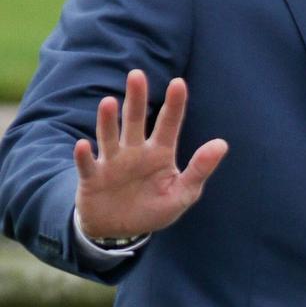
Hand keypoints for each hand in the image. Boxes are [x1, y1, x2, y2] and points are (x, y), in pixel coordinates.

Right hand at [74, 70, 227, 238]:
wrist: (121, 231)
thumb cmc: (155, 208)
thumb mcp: (183, 193)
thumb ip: (200, 169)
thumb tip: (222, 143)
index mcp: (160, 153)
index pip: (169, 124)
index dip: (174, 104)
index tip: (179, 82)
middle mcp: (135, 151)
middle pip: (135, 120)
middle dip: (136, 98)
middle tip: (136, 74)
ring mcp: (112, 163)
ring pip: (110, 137)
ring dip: (108, 121)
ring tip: (108, 102)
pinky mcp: (93, 179)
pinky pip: (87, 166)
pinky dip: (84, 157)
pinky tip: (82, 145)